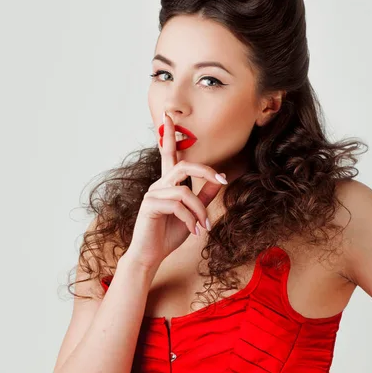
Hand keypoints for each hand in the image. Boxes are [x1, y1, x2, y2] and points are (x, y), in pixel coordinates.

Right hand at [126, 111, 226, 269]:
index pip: (168, 154)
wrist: (151, 256)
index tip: (168, 116)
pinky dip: (191, 219)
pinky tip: (194, 231)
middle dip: (205, 171)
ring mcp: (152, 194)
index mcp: (167, 184)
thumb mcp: (193, 214)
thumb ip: (205, 196)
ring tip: (204, 227)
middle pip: (183, 165)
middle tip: (222, 181)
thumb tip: (221, 180)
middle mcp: (158, 185)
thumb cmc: (168, 234)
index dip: (168, 135)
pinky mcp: (150, 206)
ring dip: (200, 210)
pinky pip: (177, 205)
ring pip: (184, 191)